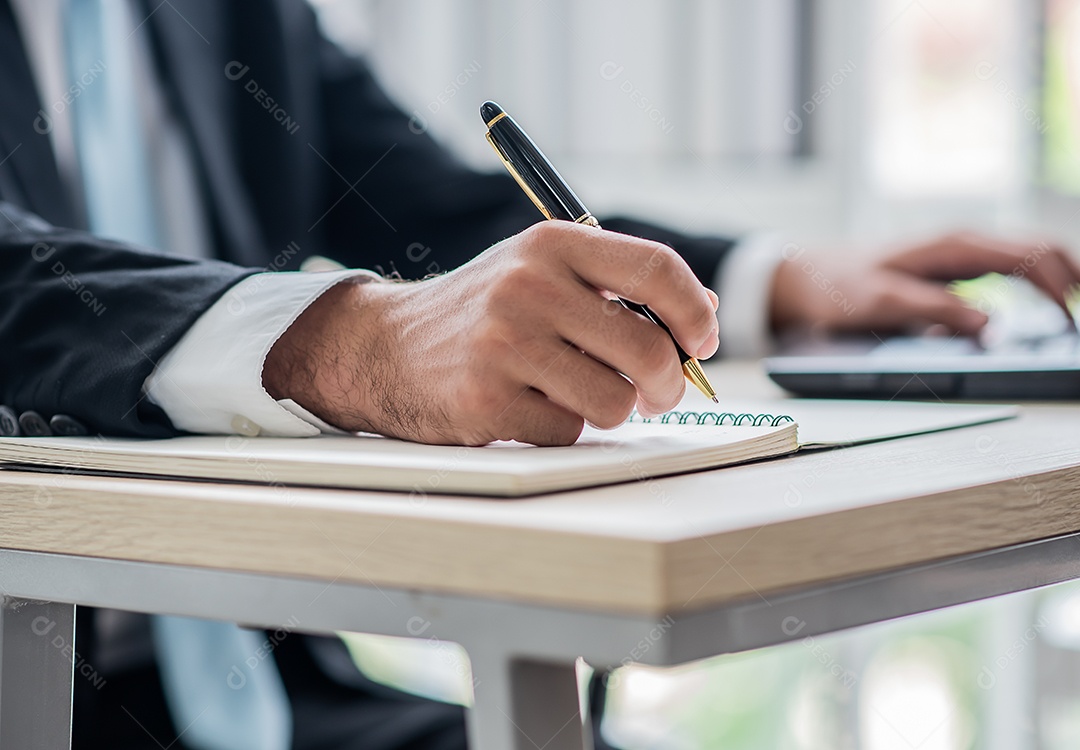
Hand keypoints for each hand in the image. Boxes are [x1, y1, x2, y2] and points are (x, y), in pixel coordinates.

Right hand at [263, 222, 719, 445]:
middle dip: (667, 384)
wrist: (387, 347)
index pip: (657, 269)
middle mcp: (528, 287)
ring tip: (580, 394)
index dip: (695, 314)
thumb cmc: (483, 311)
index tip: (701, 343)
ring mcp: (504, 345)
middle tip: (656, 393)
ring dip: (611, 410)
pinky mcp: (486, 401)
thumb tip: (704, 314)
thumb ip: (619, 284)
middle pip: (648, 350)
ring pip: (615, 403)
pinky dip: (562, 427)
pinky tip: (531, 406)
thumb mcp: (543, 272)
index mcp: (551, 244)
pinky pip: (569, 432)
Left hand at [769, 232, 1079, 335]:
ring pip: (1029, 261)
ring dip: (1056, 284)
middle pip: (1040, 253)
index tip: (1071, 322)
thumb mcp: (881, 302)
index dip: (1059, 287)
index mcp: (954, 246)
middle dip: (1070, 282)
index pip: (1030, 256)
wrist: (808, 277)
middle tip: (1077, 325)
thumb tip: (989, 326)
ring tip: (1071, 319)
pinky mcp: (954, 272)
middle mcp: (964, 244)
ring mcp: (961, 256)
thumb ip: (935, 311)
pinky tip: (1044, 313)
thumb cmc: (840, 286)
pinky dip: (1034, 289)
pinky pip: (1009, 274)